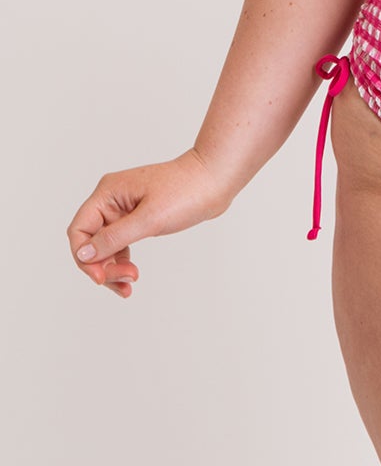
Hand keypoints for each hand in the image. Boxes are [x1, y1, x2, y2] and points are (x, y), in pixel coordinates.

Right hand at [67, 149, 234, 297]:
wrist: (216, 180)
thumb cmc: (187, 191)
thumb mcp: (149, 219)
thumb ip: (115, 238)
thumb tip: (83, 254)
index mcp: (108, 193)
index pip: (79, 230)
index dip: (84, 257)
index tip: (100, 278)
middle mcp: (112, 199)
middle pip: (91, 241)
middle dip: (103, 266)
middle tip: (126, 283)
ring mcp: (125, 208)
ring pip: (106, 245)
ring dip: (113, 267)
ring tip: (130, 285)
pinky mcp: (139, 217)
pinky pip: (122, 243)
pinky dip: (123, 261)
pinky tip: (132, 275)